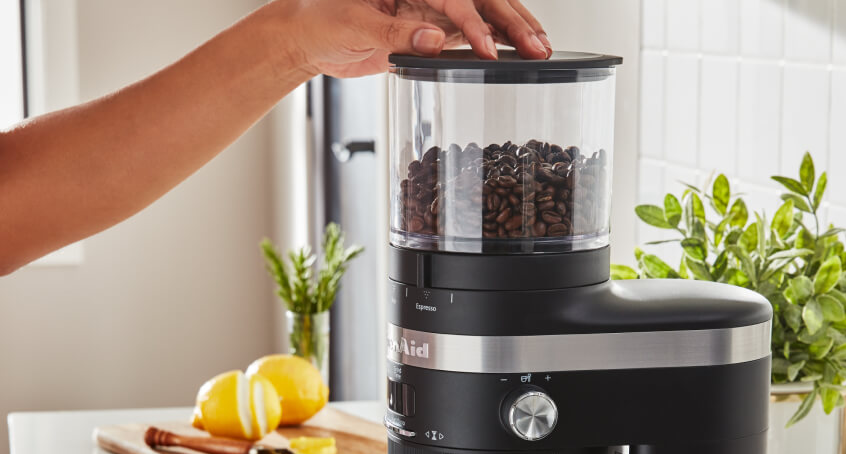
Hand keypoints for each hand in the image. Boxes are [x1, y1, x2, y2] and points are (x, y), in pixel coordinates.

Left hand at [273, 0, 551, 78]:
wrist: (304, 36)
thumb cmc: (318, 18)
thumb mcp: (352, 26)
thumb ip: (393, 34)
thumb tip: (434, 39)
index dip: (474, 22)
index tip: (488, 48)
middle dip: (512, 20)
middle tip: (537, 45)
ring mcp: (430, 8)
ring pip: (483, 14)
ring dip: (512, 30)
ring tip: (540, 49)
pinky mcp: (429, 28)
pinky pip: (469, 32)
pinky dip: (495, 42)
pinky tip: (517, 53)